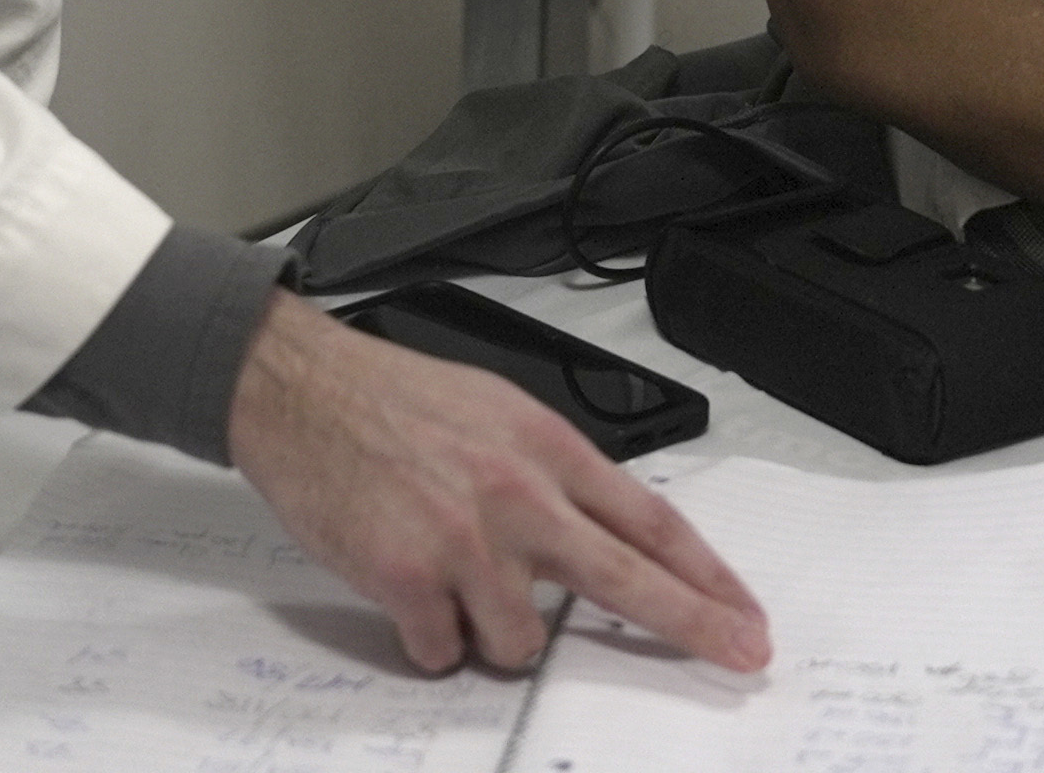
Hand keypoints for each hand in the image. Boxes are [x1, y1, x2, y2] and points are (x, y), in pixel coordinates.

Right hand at [224, 293, 770, 676]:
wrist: (300, 389)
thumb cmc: (394, 399)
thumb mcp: (498, 412)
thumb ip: (554, 475)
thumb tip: (603, 537)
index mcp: (547, 448)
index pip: (651, 521)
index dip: (707, 575)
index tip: (743, 612)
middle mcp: (518, 495)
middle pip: (626, 581)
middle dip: (692, 626)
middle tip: (739, 654)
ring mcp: (464, 541)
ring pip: (522, 641)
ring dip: (495, 632)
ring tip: (454, 580)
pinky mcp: (408, 578)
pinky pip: (445, 652)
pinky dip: (433, 638)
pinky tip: (410, 591)